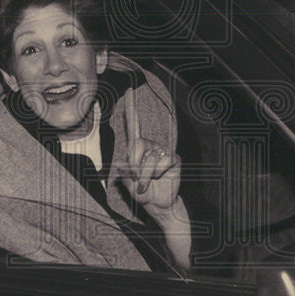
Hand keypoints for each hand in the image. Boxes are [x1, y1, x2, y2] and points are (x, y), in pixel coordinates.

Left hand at [122, 88, 181, 214]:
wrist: (159, 205)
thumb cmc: (142, 194)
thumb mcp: (129, 186)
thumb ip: (124, 176)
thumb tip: (121, 165)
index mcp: (136, 150)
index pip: (133, 126)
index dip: (131, 109)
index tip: (129, 90)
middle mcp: (149, 147)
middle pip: (137, 145)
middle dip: (134, 165)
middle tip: (137, 180)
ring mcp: (162, 152)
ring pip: (150, 157)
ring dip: (145, 175)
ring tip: (147, 184)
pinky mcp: (173, 159)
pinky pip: (165, 161)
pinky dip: (158, 172)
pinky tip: (160, 178)